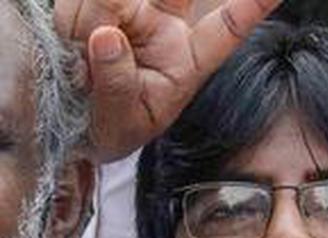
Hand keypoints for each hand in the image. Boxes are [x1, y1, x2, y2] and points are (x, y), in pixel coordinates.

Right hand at [54, 0, 283, 160]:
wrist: (67, 113)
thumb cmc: (108, 124)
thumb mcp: (117, 121)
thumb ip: (116, 83)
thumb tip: (107, 37)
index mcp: (186, 59)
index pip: (226, 29)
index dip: (251, 6)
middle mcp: (161, 24)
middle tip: (122, 29)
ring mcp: (126, 6)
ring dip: (89, 18)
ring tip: (82, 51)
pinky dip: (73, 15)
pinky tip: (75, 38)